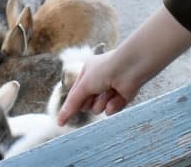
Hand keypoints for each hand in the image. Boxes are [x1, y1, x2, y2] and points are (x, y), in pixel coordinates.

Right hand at [56, 6, 190, 124]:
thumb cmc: (105, 70)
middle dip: (89, 102)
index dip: (70, 106)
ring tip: (109, 91)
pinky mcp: (121, 98)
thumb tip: (60, 120)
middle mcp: (99, 80)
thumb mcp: (84, 86)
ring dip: (102, 103)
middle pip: (86, 104)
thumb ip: (72, 103)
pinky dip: (113, 105)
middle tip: (94, 94)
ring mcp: (110, 89)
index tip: (61, 122)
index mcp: (87, 72)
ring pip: (98, 108)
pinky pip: (111, 110)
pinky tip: (118, 95)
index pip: (75, 93)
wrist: (129, 68)